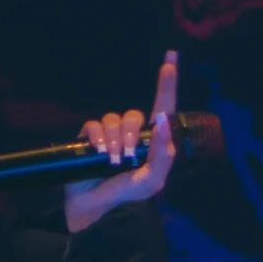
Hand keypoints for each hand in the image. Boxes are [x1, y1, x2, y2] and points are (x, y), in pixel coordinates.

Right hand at [64, 50, 177, 234]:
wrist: (95, 205)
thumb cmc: (127, 193)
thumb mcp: (152, 181)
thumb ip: (163, 155)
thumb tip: (164, 122)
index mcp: (152, 142)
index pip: (162, 107)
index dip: (167, 83)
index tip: (171, 57)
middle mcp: (132, 133)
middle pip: (134, 116)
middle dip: (131, 134)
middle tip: (126, 156)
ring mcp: (111, 133)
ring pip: (114, 120)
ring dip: (114, 141)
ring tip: (111, 161)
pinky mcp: (91, 135)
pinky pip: (95, 125)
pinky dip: (98, 138)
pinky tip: (98, 153)